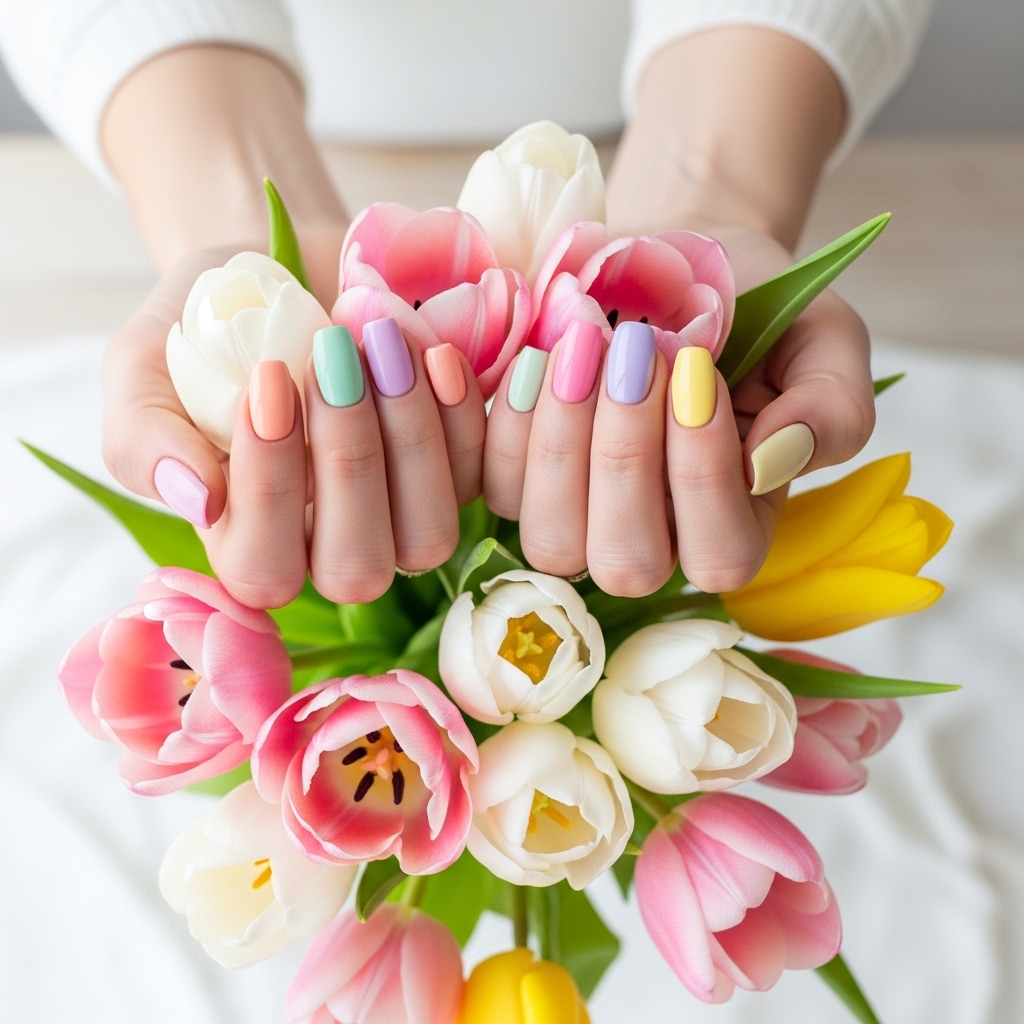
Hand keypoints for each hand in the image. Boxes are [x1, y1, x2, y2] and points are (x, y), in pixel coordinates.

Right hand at [99, 46, 485, 607]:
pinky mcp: (457, 474)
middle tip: (334, 358)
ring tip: (382, 343)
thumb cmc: (204, 326)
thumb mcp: (142, 370)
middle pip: (356, 568)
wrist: (279, 270)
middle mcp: (329, 548)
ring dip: (412, 440)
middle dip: (349, 463)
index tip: (267, 378)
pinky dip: (463, 414)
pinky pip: (480, 476)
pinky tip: (437, 350)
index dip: (270, 489)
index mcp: (247, 541)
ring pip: (428, 536)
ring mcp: (401, 519)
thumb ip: (144, 438)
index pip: (262, 568)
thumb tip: (195, 499)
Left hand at [482, 255, 870, 598]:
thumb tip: (772, 464)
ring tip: (582, 346)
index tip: (696, 371)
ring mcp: (578, 513)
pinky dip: (508, 423)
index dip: (703, 477)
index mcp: (736, 521)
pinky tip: (535, 355)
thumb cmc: (755, 303)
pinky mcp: (518, 474)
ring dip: (562, 442)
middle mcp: (654, 536)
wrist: (674, 258)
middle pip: (626, 563)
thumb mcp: (823, 341)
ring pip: (552, 537)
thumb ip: (831, 408)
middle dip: (624, 458)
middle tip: (637, 353)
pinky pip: (494, 485)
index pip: (721, 556)